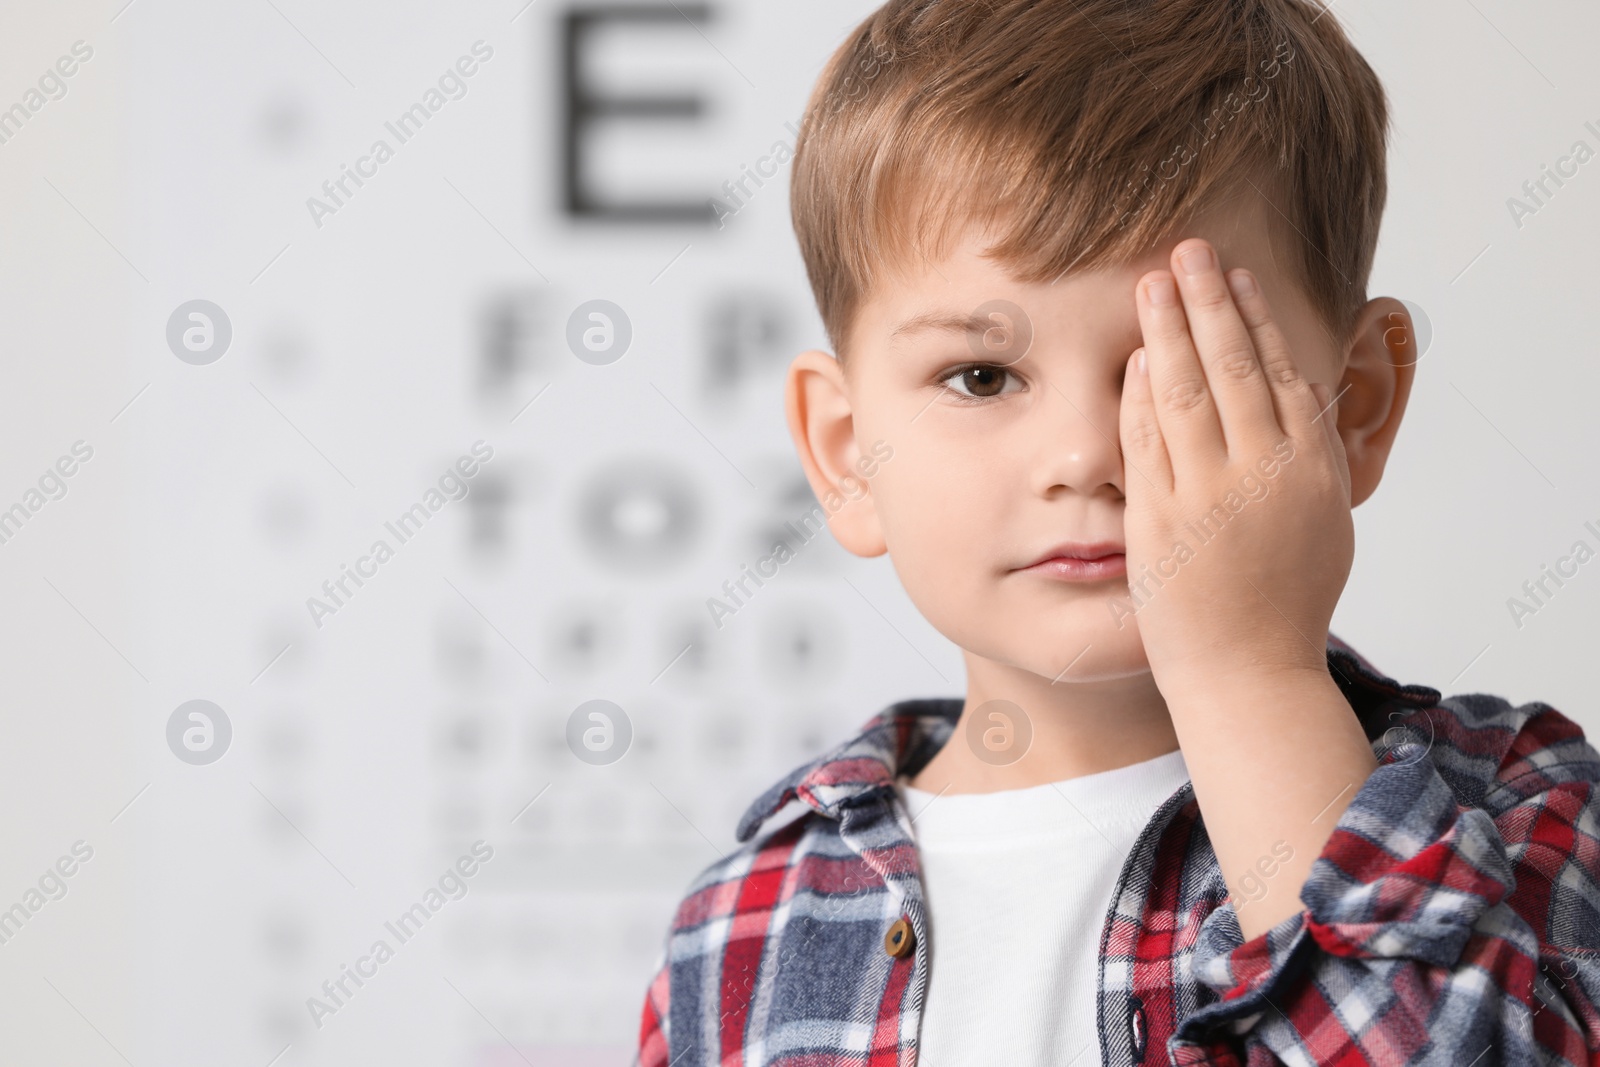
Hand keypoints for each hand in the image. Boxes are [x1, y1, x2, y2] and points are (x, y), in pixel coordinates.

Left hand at [1116, 238, 1352, 692]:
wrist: (1248, 676)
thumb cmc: (1285, 605)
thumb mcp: (1323, 523)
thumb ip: (1313, 455)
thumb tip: (1301, 389)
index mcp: (1312, 470)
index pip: (1281, 373)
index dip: (1256, 318)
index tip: (1237, 276)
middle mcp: (1265, 475)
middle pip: (1234, 367)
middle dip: (1209, 301)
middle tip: (1189, 248)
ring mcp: (1211, 496)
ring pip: (1189, 393)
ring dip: (1169, 330)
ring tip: (1153, 281)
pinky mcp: (1161, 521)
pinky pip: (1148, 443)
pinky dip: (1141, 395)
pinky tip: (1134, 356)